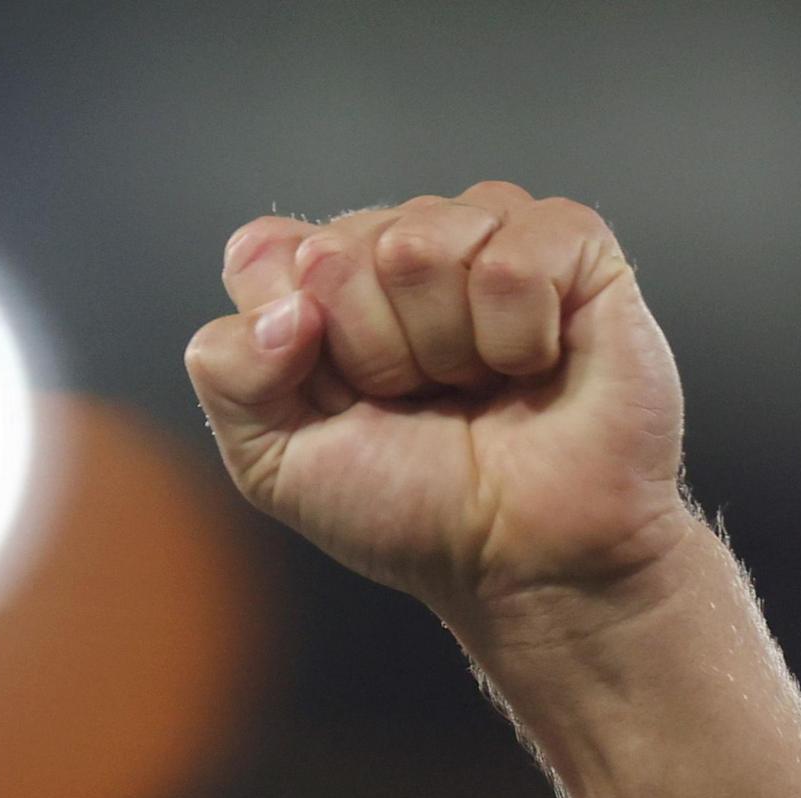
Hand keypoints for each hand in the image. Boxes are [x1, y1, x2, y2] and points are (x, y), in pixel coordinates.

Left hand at [184, 184, 691, 631]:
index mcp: (321, 286)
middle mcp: (398, 244)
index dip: (291, 340)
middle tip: (420, 400)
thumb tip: (285, 309)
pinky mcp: (571, 244)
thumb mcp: (272, 463)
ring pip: (421, 242)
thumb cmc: (411, 510)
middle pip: (337, 249)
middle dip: (371, 350)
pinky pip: (512, 258)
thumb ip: (228, 375)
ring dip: (446, 345)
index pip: (262, 253)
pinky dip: (518, 335)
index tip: (340, 398)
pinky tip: (534, 366)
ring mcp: (484, 235)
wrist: (522, 560)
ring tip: (479, 385)